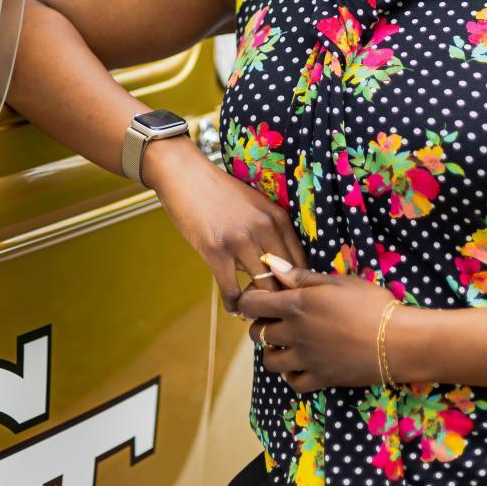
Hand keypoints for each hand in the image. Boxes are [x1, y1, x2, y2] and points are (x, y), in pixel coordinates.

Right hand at [145, 139, 307, 312]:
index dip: (298, 285)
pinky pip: (231, 289)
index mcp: (278, 217)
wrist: (185, 175)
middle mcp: (265, 228)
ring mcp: (241, 240)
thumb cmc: (219, 191)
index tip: (291, 297)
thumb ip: (269, 230)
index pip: (301, 261)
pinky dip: (234, 304)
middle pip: (285, 278)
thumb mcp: (254, 205)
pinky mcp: (216, 250)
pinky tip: (233, 307)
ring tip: (254, 311)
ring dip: (259, 305)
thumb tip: (279, 266)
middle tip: (274, 311)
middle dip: (282, 299)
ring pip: (262, 288)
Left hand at [237, 257, 397, 391]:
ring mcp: (306, 359)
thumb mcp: (336, 282)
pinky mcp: (320, 379)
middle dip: (260, 324)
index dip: (250, 299)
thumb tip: (269, 264)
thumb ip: (300, 276)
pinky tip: (300, 364)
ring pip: (270, 361)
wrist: (397, 341)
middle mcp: (294, 334)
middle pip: (257, 333)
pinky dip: (291, 374)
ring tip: (287, 343)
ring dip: (273, 351)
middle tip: (276, 318)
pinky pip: (292, 382)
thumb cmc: (370, 303)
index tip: (260, 296)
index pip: (252, 304)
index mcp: (296, 305)